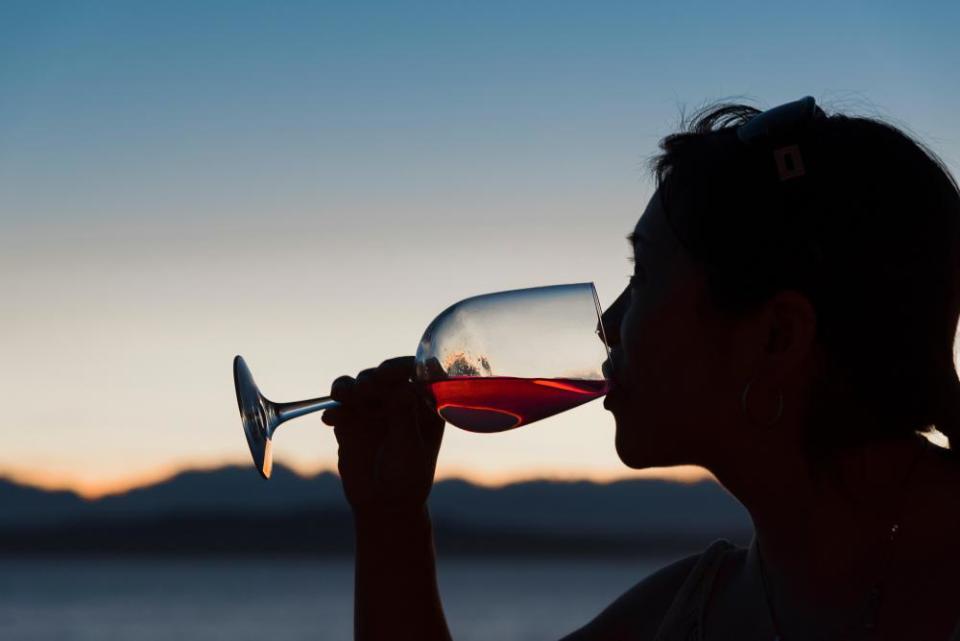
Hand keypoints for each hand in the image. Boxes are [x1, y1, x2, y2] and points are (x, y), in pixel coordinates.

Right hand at [321, 356, 444, 513]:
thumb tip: (403, 388)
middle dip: (372, 378)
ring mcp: (373, 408)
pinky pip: (339, 406)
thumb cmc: (407, 477)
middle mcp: (399, 399)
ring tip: (342, 396)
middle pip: (383, 375)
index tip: (388, 372)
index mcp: (424, 403)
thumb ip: (404, 419)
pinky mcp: (350, 419)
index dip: (401, 367)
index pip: (416, 373)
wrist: (382, 504)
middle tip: (365, 389)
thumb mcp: (409, 449)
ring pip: (358, 385)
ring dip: (348, 387)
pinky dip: (333, 409)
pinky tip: (330, 419)